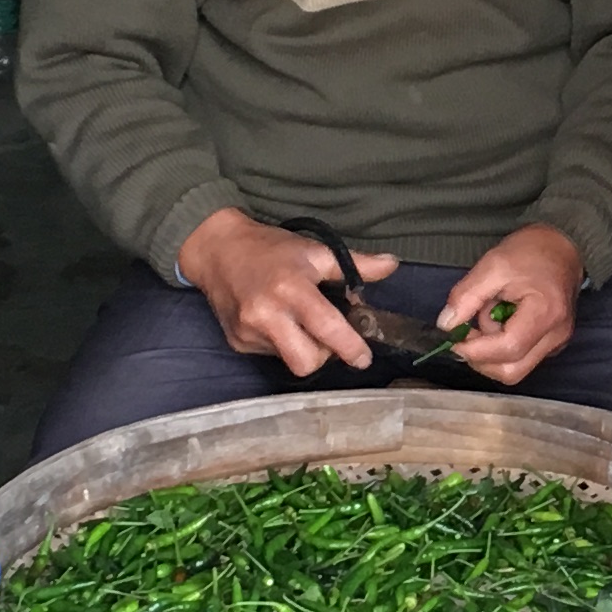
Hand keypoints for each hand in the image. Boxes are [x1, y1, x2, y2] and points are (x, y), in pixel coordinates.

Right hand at [179, 207, 392, 374]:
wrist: (218, 250)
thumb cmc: (272, 249)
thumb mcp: (314, 251)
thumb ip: (355, 264)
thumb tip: (393, 265)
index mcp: (291, 289)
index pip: (326, 327)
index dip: (349, 347)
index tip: (363, 357)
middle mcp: (267, 315)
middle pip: (305, 362)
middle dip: (323, 356)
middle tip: (327, 338)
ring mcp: (249, 331)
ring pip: (288, 360)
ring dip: (302, 349)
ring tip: (299, 324)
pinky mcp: (237, 342)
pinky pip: (270, 355)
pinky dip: (281, 344)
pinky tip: (276, 323)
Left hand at [435, 224, 582, 384]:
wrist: (563, 246)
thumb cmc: (532, 252)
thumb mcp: (492, 265)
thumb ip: (466, 296)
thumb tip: (446, 325)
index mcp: (545, 313)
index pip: (508, 348)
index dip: (476, 350)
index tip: (454, 339)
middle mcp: (556, 336)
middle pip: (512, 371)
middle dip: (481, 358)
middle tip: (467, 332)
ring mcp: (556, 343)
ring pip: (515, 368)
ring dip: (491, 352)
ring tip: (489, 316)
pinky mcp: (552, 344)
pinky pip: (521, 359)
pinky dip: (502, 347)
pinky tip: (500, 321)